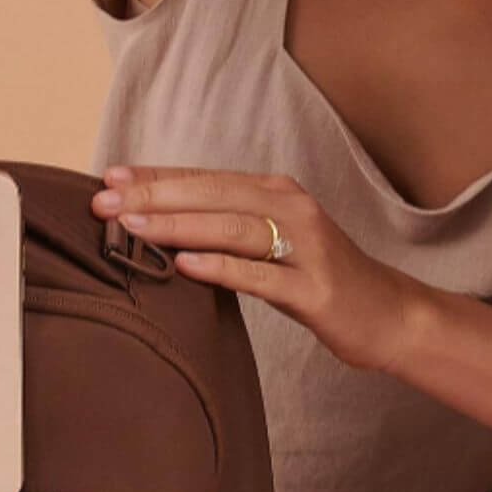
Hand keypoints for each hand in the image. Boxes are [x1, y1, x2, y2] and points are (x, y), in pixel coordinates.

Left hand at [91, 163, 423, 374]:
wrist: (388, 314)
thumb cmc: (316, 278)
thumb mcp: (270, 244)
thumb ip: (223, 230)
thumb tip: (153, 225)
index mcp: (276, 192)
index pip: (205, 178)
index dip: (155, 178)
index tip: (107, 178)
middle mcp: (292, 208)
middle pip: (213, 195)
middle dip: (154, 197)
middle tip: (104, 203)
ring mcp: (306, 247)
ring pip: (233, 228)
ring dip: (178, 225)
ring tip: (131, 227)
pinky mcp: (315, 289)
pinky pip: (261, 276)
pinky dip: (221, 268)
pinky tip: (184, 264)